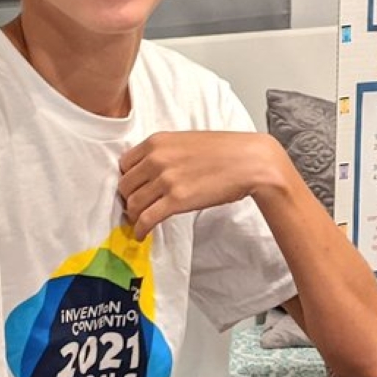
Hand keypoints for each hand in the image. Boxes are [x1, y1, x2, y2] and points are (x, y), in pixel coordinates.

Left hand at [118, 131, 278, 238]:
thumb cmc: (226, 151)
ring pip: (133, 204)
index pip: (124, 164)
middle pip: (125, 186)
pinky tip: (142, 234)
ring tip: (141, 222)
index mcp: (157, 142)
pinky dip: (140, 229)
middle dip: (129, 199)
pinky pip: (146, 219)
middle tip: (137, 207)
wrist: (251, 162)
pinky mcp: (176, 201)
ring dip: (135, 216)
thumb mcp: (187, 142)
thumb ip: (165, 153)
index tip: (134, 189)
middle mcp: (156, 159)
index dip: (128, 179)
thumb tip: (151, 171)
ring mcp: (165, 180)